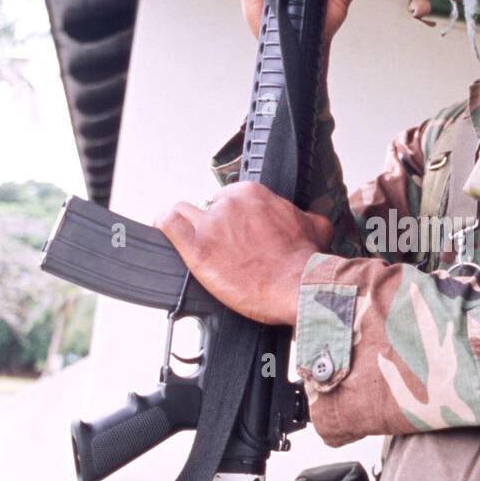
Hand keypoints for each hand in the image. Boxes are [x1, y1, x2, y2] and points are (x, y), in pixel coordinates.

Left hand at [155, 182, 334, 326]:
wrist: (298, 285)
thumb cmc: (305, 260)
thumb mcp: (315, 227)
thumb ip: (305, 216)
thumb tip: (308, 217)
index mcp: (252, 195)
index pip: (227, 197)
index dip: (229, 217)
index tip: (233, 233)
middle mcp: (229, 204)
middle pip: (206, 207)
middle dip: (211, 225)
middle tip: (221, 247)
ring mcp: (210, 225)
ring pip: (183, 212)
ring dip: (187, 226)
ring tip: (192, 242)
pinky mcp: (196, 248)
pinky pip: (167, 225)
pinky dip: (164, 227)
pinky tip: (165, 234)